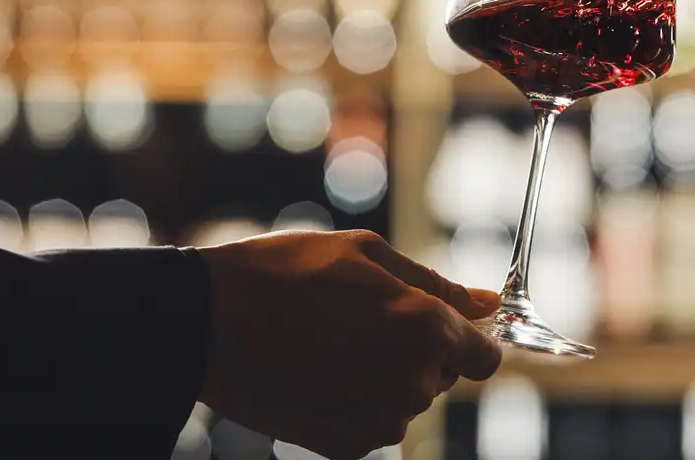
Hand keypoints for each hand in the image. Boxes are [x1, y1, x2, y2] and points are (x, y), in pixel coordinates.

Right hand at [196, 230, 501, 459]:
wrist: (206, 323)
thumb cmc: (287, 273)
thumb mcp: (366, 253)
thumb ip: (437, 284)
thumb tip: (487, 303)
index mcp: (426, 330)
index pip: (485, 357)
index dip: (468, 338)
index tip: (441, 324)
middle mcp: (411, 384)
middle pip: (441, 374)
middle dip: (419, 348)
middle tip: (363, 316)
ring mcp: (377, 420)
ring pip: (406, 398)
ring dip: (386, 374)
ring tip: (333, 339)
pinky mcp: (344, 444)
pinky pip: (372, 421)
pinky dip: (356, 399)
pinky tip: (319, 369)